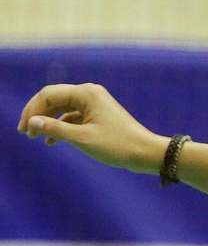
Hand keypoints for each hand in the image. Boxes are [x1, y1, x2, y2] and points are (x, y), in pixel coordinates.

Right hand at [17, 83, 168, 173]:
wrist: (146, 152)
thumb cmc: (117, 145)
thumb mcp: (82, 139)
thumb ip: (56, 129)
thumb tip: (32, 122)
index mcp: (86, 93)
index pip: (48, 95)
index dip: (31, 111)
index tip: (23, 130)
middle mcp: (90, 93)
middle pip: (54, 99)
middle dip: (37, 115)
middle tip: (25, 133)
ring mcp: (95, 103)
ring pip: (62, 108)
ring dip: (48, 121)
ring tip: (35, 138)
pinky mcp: (98, 114)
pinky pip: (73, 116)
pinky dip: (61, 127)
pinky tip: (52, 142)